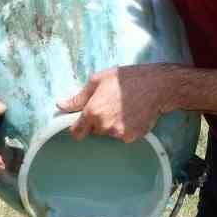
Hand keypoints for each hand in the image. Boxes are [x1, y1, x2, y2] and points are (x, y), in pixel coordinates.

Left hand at [58, 64, 178, 142]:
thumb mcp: (98, 80)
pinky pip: (122, 136)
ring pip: (109, 133)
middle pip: (94, 131)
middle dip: (98, 122)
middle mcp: (104, 126)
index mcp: (92, 112)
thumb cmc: (126, 79)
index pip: (76, 133)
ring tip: (123, 108)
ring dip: (112, 125)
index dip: (78, 127)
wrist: (156, 86)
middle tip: (110, 105)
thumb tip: (60, 105)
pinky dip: (125, 128)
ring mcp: (119, 133)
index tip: (83, 123)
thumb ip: (78, 97)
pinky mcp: (131, 137)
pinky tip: (132, 115)